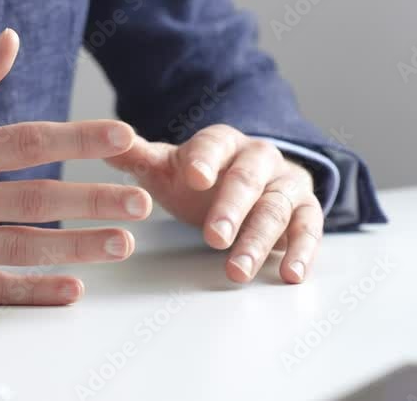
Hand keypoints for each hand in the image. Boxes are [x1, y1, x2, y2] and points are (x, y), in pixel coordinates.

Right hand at [0, 29, 151, 304]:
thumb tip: (10, 40)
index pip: (26, 142)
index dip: (79, 138)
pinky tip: (70, 291)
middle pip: (35, 199)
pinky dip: (31, 292)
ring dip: (76, 248)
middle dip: (94, 200)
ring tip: (120, 244)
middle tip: (141, 204)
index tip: (122, 136)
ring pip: (21, 247)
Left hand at [106, 125, 321, 283]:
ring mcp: (284, 184)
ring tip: (236, 271)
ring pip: (276, 209)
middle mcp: (259, 158)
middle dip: (231, 208)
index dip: (204, 160)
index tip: (193, 177)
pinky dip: (302, 251)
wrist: (248, 180)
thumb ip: (139, 158)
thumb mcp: (168, 167)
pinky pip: (309, 228)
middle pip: (248, 179)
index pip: (214, 145)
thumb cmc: (201, 177)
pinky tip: (289, 274)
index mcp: (222, 142)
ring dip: (258, 240)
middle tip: (214, 237)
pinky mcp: (304, 211)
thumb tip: (106, 145)